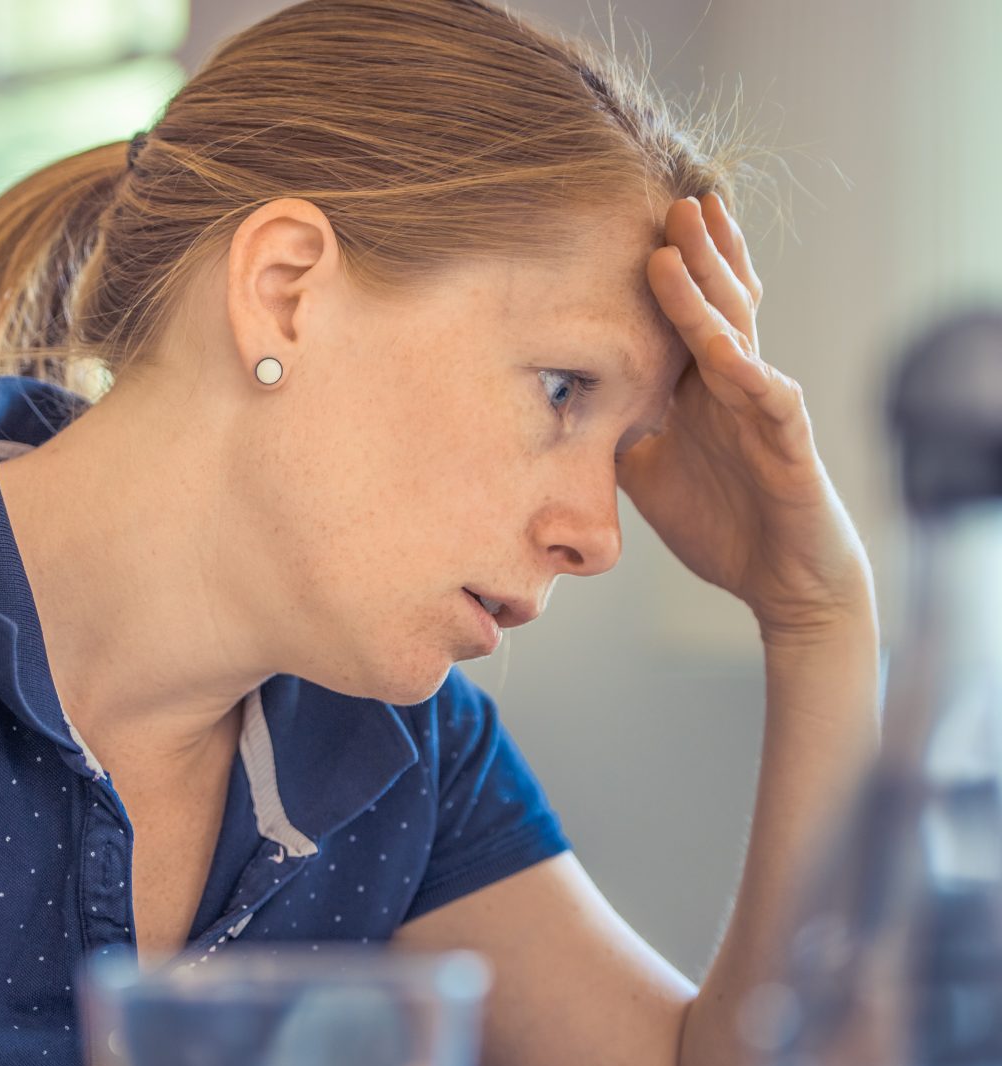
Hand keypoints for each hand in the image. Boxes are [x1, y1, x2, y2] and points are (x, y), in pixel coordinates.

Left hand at [617, 193, 873, 639]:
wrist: (781, 581)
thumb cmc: (721, 521)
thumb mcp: (648, 473)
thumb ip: (616, 433)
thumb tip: (559, 409)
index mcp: (703, 390)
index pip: (687, 316)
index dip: (672, 271)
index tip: (637, 223)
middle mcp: (736, 387)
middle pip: (716, 306)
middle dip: (694, 253)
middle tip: (669, 200)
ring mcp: (765, 411)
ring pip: (738, 337)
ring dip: (709, 292)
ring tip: (682, 244)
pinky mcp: (790, 446)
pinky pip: (771, 402)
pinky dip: (749, 374)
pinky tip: (726, 350)